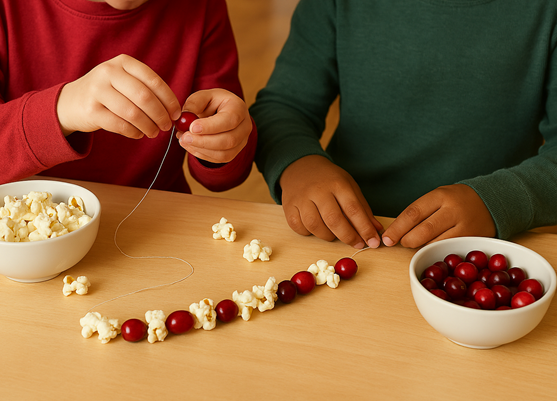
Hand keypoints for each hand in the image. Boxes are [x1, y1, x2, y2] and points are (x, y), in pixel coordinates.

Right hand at [57, 54, 181, 138]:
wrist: (71, 102)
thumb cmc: (108, 93)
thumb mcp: (125, 82)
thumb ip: (147, 90)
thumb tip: (174, 111)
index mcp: (123, 62)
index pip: (153, 81)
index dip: (169, 99)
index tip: (176, 114)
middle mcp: (108, 72)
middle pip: (144, 97)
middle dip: (160, 115)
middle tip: (166, 126)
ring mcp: (97, 90)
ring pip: (133, 113)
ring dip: (149, 126)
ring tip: (154, 133)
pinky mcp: (91, 110)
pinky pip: (121, 125)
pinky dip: (134, 132)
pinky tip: (139, 134)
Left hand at [176, 89, 251, 162]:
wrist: (222, 112)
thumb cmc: (213, 103)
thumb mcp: (203, 96)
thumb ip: (194, 103)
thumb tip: (185, 117)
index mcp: (238, 108)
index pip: (229, 120)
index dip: (211, 126)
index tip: (192, 127)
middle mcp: (245, 126)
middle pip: (229, 140)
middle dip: (204, 141)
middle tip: (185, 137)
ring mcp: (241, 142)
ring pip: (224, 153)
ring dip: (201, 150)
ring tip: (184, 141)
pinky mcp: (234, 152)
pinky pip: (219, 159)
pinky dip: (202, 154)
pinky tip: (190, 146)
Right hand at [279, 155, 382, 248]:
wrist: (300, 166)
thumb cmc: (328, 179)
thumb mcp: (349, 186)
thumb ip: (362, 208)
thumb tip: (376, 231)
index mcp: (337, 184)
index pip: (353, 209)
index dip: (364, 228)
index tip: (373, 242)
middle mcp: (318, 191)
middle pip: (334, 220)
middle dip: (348, 236)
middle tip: (357, 245)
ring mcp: (301, 199)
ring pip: (315, 226)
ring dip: (328, 236)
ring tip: (335, 234)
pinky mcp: (289, 207)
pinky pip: (299, 227)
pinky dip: (309, 233)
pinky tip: (317, 229)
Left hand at [381, 184, 495, 247]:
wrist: (492, 201)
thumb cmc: (456, 200)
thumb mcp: (439, 197)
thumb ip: (420, 211)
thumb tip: (395, 230)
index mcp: (441, 195)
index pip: (413, 213)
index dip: (397, 228)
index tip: (387, 238)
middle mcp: (453, 210)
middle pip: (423, 230)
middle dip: (406, 239)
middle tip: (400, 242)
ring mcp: (465, 226)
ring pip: (435, 243)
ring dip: (420, 247)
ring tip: (414, 244)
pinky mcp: (472, 240)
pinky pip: (448, 249)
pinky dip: (435, 251)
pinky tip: (429, 249)